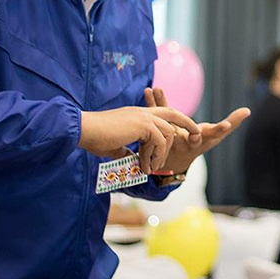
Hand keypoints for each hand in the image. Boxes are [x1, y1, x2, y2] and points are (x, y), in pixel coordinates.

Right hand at [79, 105, 199, 173]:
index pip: (163, 114)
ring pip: (168, 132)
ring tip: (152, 167)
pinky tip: (146, 165)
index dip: (175, 124)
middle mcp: (142, 112)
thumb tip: (131, 160)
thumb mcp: (114, 146)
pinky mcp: (142, 124)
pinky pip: (159, 140)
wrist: (82, 130)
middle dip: (188, 124)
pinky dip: (156, 155)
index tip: (182, 137)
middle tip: (197, 137)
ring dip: (163, 152)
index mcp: (137, 114)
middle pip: (174, 114)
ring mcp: (143, 116)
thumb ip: (125, 151)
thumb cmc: (93, 138)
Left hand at [145, 87, 250, 173]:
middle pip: (189, 131)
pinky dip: (152, 102)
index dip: (221, 130)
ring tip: (157, 89)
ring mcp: (172, 137)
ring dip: (161, 104)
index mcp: (205, 140)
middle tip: (190, 121)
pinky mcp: (160, 131)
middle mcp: (188, 140)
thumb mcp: (215, 135)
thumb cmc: (199, 143)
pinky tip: (149, 90)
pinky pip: (157, 115)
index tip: (226, 125)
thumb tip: (248, 110)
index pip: (215, 134)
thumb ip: (231, 122)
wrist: (171, 162)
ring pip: (167, 120)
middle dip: (183, 122)